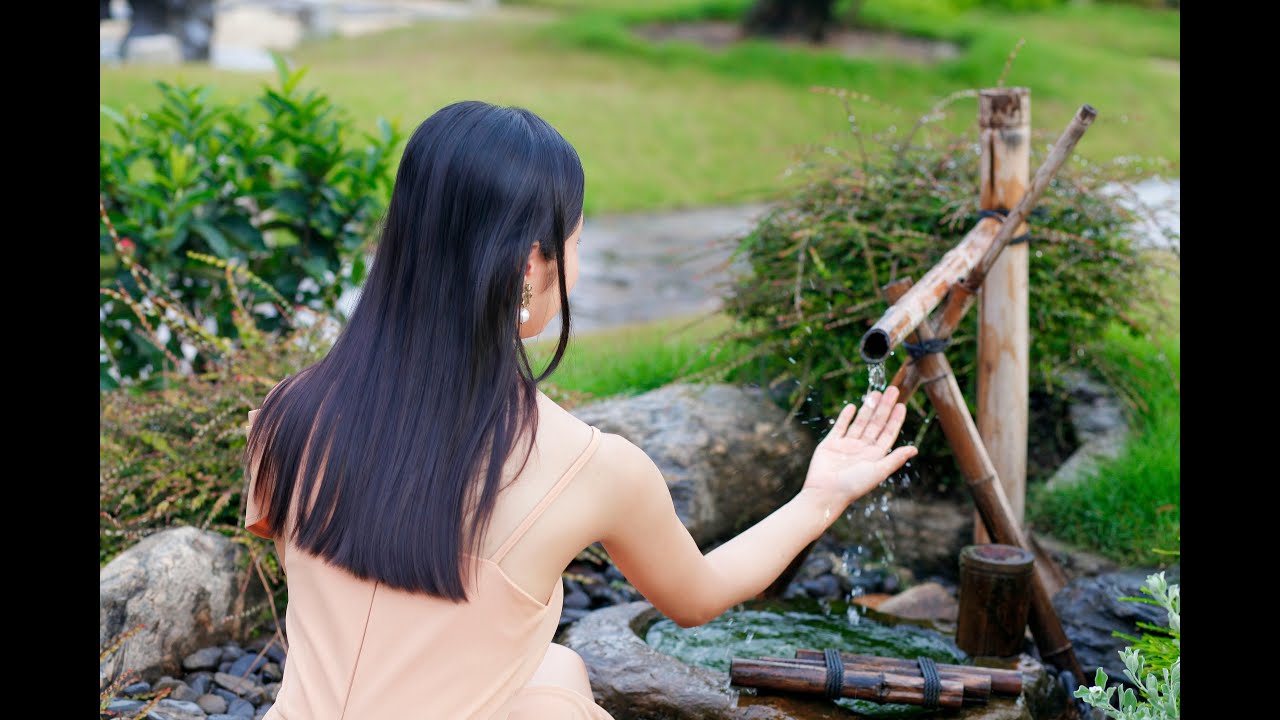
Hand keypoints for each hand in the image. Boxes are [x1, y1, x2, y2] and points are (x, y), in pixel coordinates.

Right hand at [800, 386, 917, 508]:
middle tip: (892, 390)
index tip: (902, 404)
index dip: (895, 419)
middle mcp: (862, 449)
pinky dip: (846, 416)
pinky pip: (840, 426)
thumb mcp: (879, 471)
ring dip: (868, 408)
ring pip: (860, 422)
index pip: (888, 433)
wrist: (825, 492)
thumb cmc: (854, 485)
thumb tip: (915, 448)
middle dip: (884, 407)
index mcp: (875, 456)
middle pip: (876, 424)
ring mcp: (847, 445)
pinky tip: (853, 406)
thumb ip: (895, 458)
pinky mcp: (831, 443)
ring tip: (876, 393)